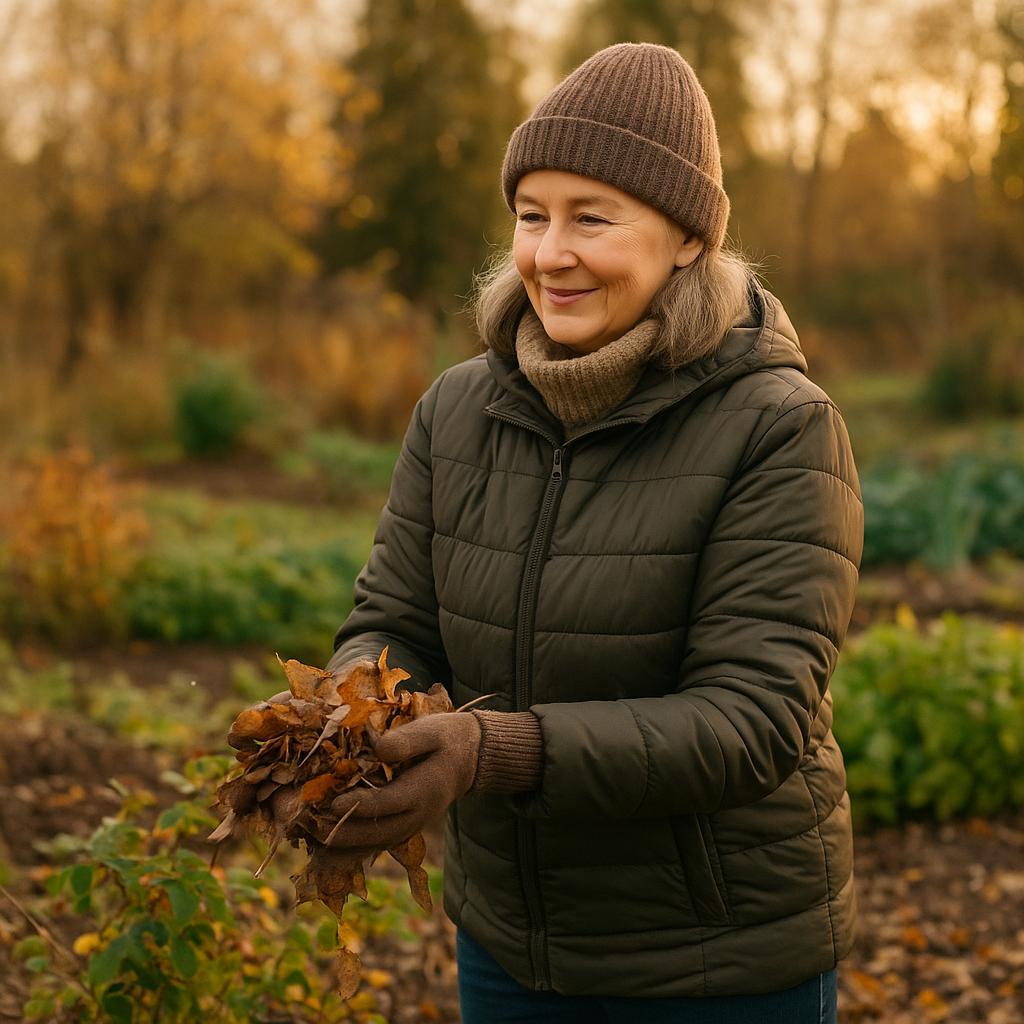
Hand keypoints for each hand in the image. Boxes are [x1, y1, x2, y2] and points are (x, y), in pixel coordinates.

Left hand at [324, 712, 481, 850]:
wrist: (470, 759)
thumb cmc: (447, 739)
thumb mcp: (432, 730)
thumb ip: (406, 741)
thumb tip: (376, 749)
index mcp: (423, 791)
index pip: (387, 803)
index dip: (359, 805)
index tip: (332, 805)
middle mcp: (417, 815)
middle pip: (379, 833)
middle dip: (346, 835)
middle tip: (316, 834)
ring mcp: (412, 825)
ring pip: (377, 843)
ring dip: (348, 848)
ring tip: (318, 848)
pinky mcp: (405, 825)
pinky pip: (380, 842)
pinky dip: (357, 849)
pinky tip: (333, 852)